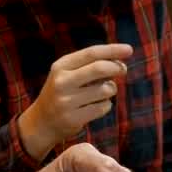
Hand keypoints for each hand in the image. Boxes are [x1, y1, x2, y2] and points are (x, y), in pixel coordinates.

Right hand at [18, 44, 131, 160]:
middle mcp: (62, 82)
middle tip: (123, 70)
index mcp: (61, 66)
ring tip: (103, 92)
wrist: (42, 122)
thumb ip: (90, 66)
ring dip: (111, 89)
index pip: (91, 53)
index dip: (112, 50)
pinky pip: (103, 107)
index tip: (129, 49)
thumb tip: (120, 64)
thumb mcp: (68, 74)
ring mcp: (66, 101)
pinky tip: (96, 106)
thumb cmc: (63, 92)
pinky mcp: (73, 118)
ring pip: (105, 90)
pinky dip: (106, 105)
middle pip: (99, 68)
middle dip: (116, 67)